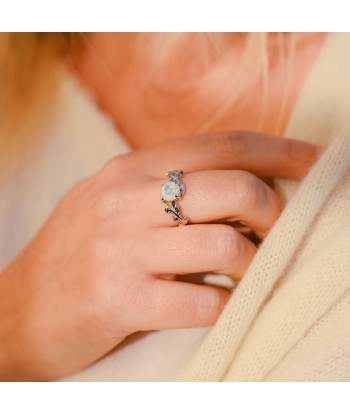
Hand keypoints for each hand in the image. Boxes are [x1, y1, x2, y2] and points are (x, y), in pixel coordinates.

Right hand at [0, 131, 320, 379]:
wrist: (20, 310)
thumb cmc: (77, 254)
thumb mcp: (115, 203)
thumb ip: (167, 188)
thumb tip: (241, 185)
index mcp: (129, 169)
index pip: (220, 144)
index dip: (277, 151)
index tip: (314, 162)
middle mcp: (126, 200)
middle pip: (233, 188)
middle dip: (276, 211)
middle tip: (281, 230)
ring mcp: (122, 250)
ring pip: (226, 245)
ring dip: (255, 263)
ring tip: (250, 271)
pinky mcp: (120, 300)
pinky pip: (203, 300)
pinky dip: (228, 304)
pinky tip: (225, 304)